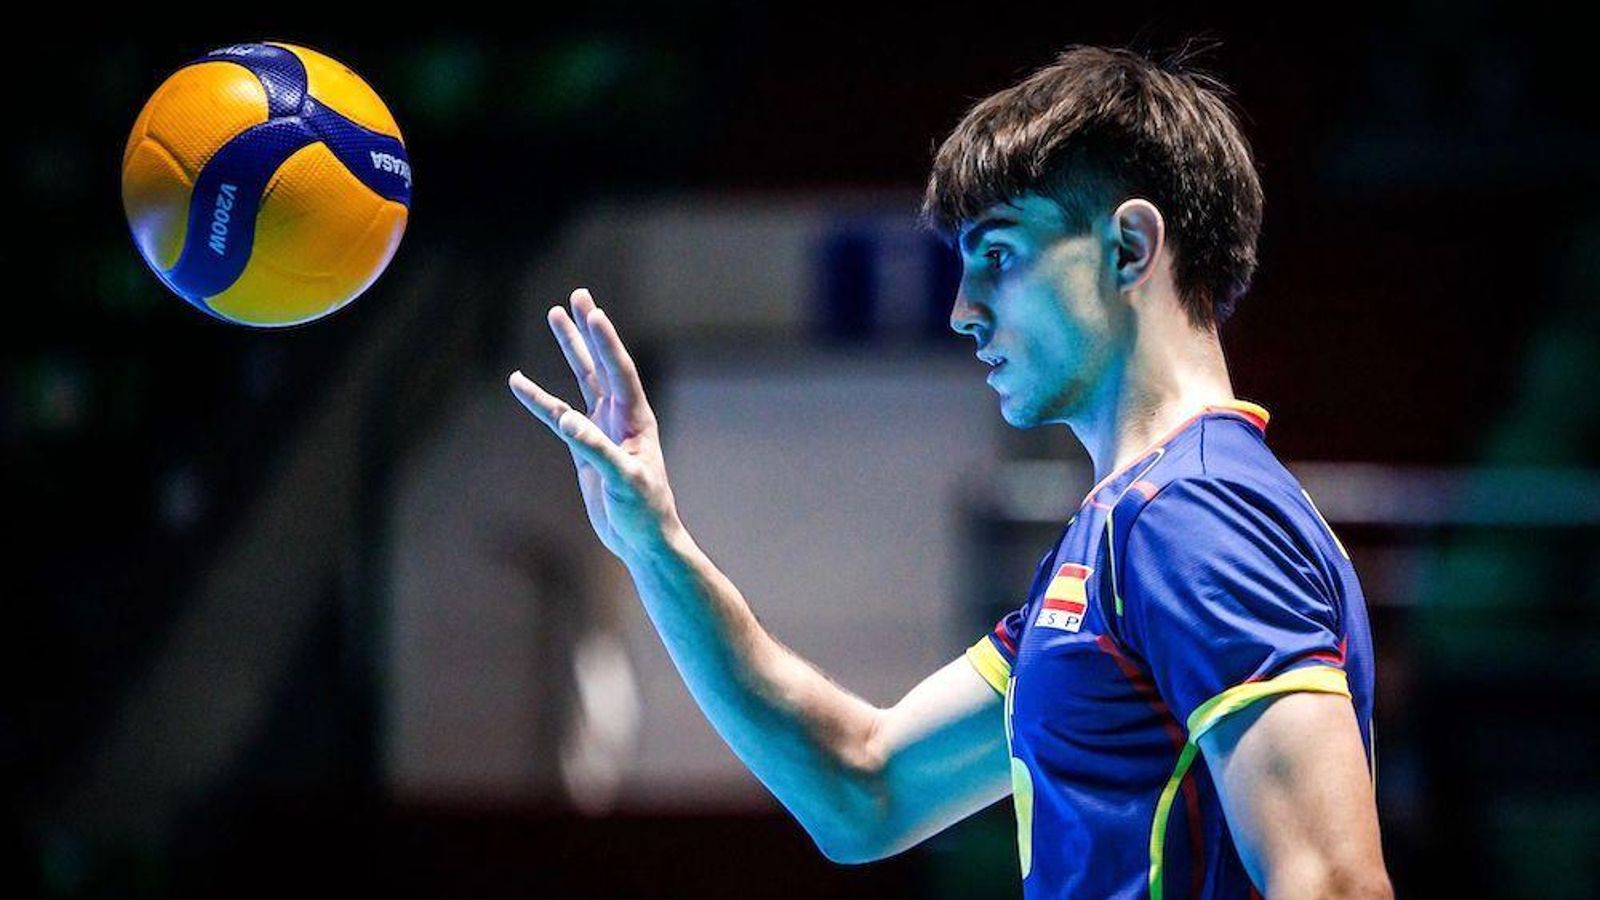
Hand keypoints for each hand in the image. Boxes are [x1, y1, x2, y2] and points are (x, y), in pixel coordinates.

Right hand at [508, 288, 681, 560]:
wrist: (641, 540)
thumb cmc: (643, 511)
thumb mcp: (623, 481)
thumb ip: (596, 450)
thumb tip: (566, 420)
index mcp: (637, 419)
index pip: (620, 371)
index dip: (606, 342)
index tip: (594, 312)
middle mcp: (620, 417)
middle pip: (601, 364)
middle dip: (589, 331)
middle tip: (578, 295)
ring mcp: (601, 429)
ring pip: (581, 381)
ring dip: (569, 350)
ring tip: (554, 315)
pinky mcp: (584, 448)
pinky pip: (556, 417)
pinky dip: (538, 400)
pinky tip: (518, 381)